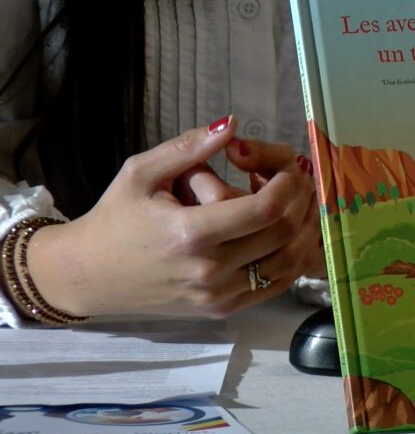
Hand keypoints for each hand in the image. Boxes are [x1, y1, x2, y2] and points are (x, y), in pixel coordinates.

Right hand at [27, 117, 314, 318]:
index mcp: (190, 233)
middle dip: (302, 202)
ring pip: (288, 263)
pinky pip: (276, 286)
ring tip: (300, 204)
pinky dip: (293, 259)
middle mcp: (209, 269)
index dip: (289, 184)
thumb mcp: (141, 173)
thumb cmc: (116, 219)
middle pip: (284, 234)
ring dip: (305, 230)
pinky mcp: (223, 310)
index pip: (265, 210)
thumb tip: (232, 123)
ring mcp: (219, 295)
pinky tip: (291, 234)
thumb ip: (189, 147)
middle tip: (300, 181)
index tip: (291, 167)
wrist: (90, 275)